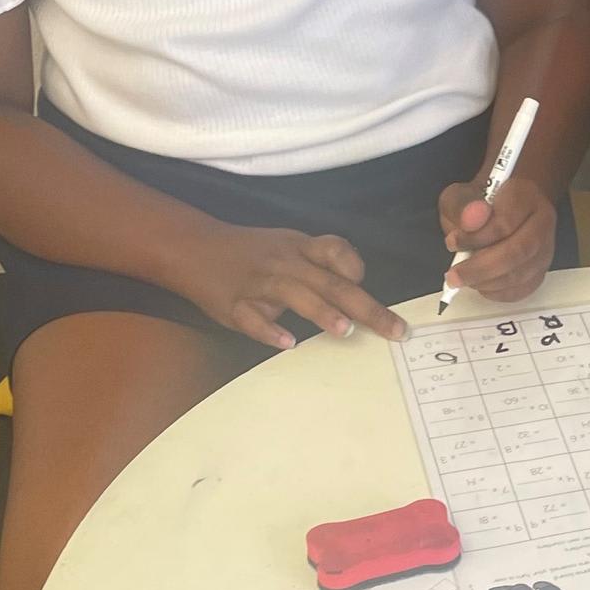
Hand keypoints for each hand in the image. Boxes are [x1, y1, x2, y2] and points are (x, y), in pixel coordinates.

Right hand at [178, 222, 404, 348]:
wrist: (194, 247)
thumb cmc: (253, 252)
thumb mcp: (289, 245)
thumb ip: (321, 265)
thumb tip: (356, 297)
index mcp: (299, 248)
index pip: (334, 250)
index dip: (354, 265)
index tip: (367, 284)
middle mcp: (283, 262)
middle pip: (329, 282)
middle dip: (365, 307)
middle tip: (395, 330)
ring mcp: (258, 282)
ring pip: (293, 294)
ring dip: (320, 311)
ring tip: (345, 330)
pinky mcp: (233, 303)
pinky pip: (251, 317)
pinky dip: (268, 330)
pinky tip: (286, 343)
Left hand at [437, 172, 554, 303]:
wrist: (507, 205)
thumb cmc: (480, 202)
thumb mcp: (461, 195)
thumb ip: (462, 206)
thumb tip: (469, 221)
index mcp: (524, 196)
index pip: (505, 223)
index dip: (476, 238)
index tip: (452, 242)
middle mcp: (542, 222)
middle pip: (518, 252)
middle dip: (481, 269)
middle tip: (454, 276)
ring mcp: (546, 248)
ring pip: (522, 274)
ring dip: (487, 282)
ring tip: (464, 279)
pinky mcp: (542, 269)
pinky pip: (524, 289)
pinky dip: (499, 293)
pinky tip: (481, 286)